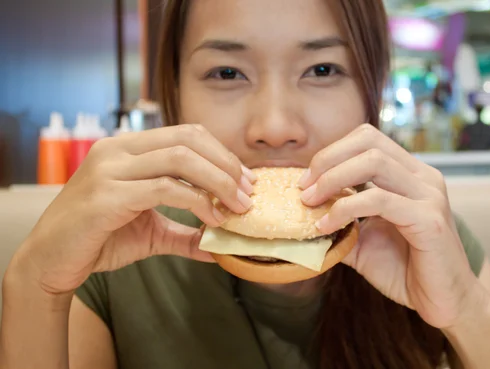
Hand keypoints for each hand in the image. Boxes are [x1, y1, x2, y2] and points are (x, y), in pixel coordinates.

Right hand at [13, 125, 255, 294]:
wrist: (50, 261)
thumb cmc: (99, 239)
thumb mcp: (151, 232)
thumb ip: (185, 232)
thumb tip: (220, 246)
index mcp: (128, 147)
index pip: (187, 134)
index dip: (222, 155)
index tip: (245, 181)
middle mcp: (118, 149)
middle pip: (189, 139)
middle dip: (226, 166)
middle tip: (247, 194)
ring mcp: (110, 169)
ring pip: (180, 159)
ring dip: (218, 183)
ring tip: (237, 207)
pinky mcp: (107, 195)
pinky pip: (164, 189)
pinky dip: (196, 202)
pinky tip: (211, 219)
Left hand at [299, 124, 478, 328]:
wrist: (444, 302)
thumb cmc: (406, 270)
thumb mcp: (364, 241)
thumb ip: (341, 222)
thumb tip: (304, 214)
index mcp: (410, 175)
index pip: (368, 138)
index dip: (332, 152)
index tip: (307, 179)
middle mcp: (423, 177)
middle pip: (369, 141)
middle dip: (328, 159)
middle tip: (303, 187)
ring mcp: (429, 195)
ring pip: (374, 162)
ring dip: (333, 179)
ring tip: (310, 203)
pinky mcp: (429, 219)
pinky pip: (379, 200)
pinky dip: (345, 209)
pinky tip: (326, 225)